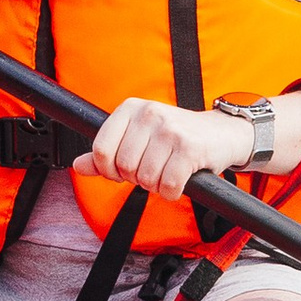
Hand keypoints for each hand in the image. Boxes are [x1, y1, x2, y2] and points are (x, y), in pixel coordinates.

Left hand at [88, 98, 245, 204]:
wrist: (222, 133)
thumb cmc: (176, 137)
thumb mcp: (139, 137)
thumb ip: (107, 152)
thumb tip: (78, 166)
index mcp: (130, 108)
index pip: (102, 150)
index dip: (109, 170)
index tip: (123, 171)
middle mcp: (149, 113)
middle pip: (124, 167)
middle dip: (137, 178)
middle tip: (154, 170)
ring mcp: (170, 129)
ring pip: (145, 179)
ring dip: (157, 185)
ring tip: (168, 171)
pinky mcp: (190, 148)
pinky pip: (168, 186)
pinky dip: (173, 192)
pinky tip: (180, 180)